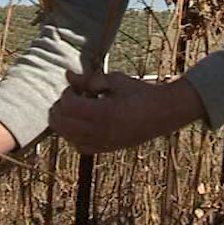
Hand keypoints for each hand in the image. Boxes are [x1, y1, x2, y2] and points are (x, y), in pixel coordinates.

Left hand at [48, 71, 205, 153]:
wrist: (164, 113)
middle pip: (62, 124)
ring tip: (74, 109)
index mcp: (104, 112)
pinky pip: (79, 147)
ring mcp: (104, 143)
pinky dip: (73, 136)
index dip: (66, 94)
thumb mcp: (116, 80)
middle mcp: (101, 131)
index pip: (68, 106)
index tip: (74, 87)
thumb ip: (90, 79)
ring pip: (67, 137)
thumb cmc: (141, 92)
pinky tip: (82, 124)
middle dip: (59, 109)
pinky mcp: (107, 149)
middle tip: (69, 97)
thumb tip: (68, 75)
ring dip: (64, 122)